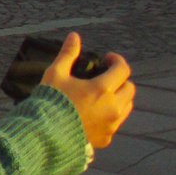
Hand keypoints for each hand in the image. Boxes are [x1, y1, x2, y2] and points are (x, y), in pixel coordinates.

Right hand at [41, 33, 134, 148]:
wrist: (45, 134)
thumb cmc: (50, 101)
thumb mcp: (55, 74)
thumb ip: (68, 54)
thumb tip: (74, 36)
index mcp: (102, 89)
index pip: (122, 70)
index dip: (116, 60)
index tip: (107, 58)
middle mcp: (112, 107)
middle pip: (129, 89)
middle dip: (120, 80)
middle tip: (105, 77)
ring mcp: (111, 125)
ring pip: (126, 107)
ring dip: (119, 97)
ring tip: (102, 95)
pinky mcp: (106, 138)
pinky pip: (116, 123)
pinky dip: (110, 115)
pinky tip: (94, 113)